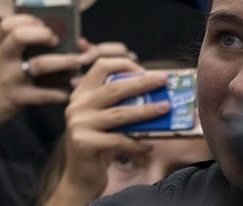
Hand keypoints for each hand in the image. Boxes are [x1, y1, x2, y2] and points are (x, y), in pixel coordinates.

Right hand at [0, 14, 78, 131]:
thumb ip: (13, 50)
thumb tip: (49, 39)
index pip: (7, 24)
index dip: (27, 19)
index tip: (42, 23)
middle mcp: (1, 59)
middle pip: (20, 37)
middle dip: (43, 34)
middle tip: (56, 40)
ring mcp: (9, 79)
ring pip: (40, 64)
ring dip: (63, 61)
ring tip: (76, 62)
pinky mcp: (18, 99)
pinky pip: (45, 95)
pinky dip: (61, 92)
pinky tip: (69, 91)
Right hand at [48, 56, 168, 205]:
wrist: (79, 177)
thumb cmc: (98, 146)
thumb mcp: (103, 121)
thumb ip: (117, 107)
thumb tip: (153, 97)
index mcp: (81, 93)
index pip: (100, 66)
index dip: (123, 64)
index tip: (145, 70)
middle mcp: (77, 104)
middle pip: (113, 88)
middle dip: (141, 82)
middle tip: (163, 80)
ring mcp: (79, 123)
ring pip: (119, 113)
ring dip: (146, 111)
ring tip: (166, 108)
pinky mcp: (84, 142)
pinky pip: (118, 141)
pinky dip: (137, 144)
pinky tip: (150, 145)